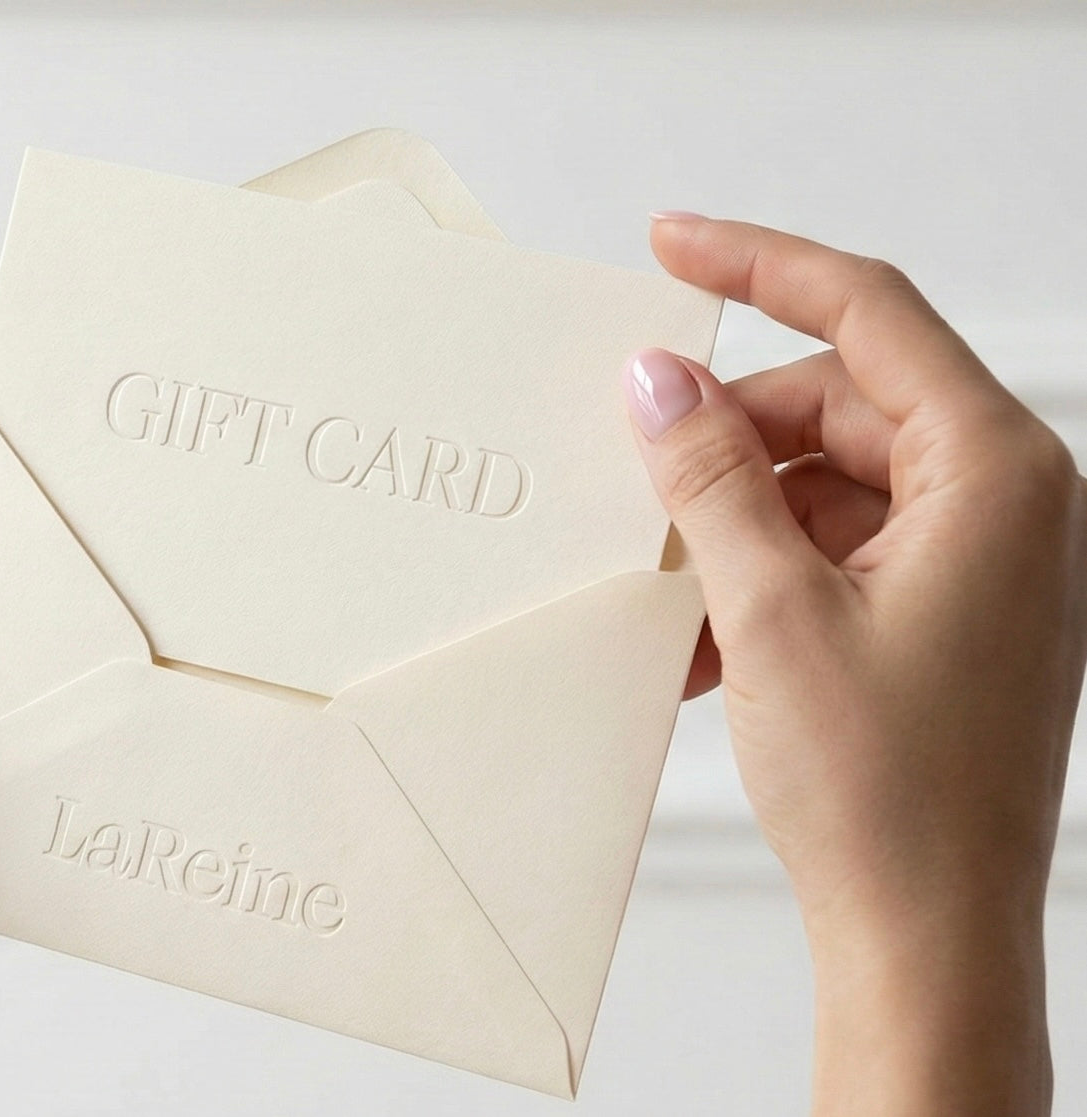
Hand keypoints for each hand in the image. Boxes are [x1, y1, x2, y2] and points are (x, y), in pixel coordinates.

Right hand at [625, 215, 1085, 1115]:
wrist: (930, 938)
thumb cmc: (889, 796)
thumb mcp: (772, 612)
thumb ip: (711, 479)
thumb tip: (661, 383)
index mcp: (994, 472)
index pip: (867, 311)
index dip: (757, 263)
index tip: (673, 243)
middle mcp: (1003, 500)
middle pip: (838, 403)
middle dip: (732, 439)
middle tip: (643, 477)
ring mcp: (979, 558)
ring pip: (829, 481)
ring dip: (740, 523)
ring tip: (678, 590)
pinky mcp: (946, 609)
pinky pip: (839, 548)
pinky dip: (768, 573)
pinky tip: (711, 639)